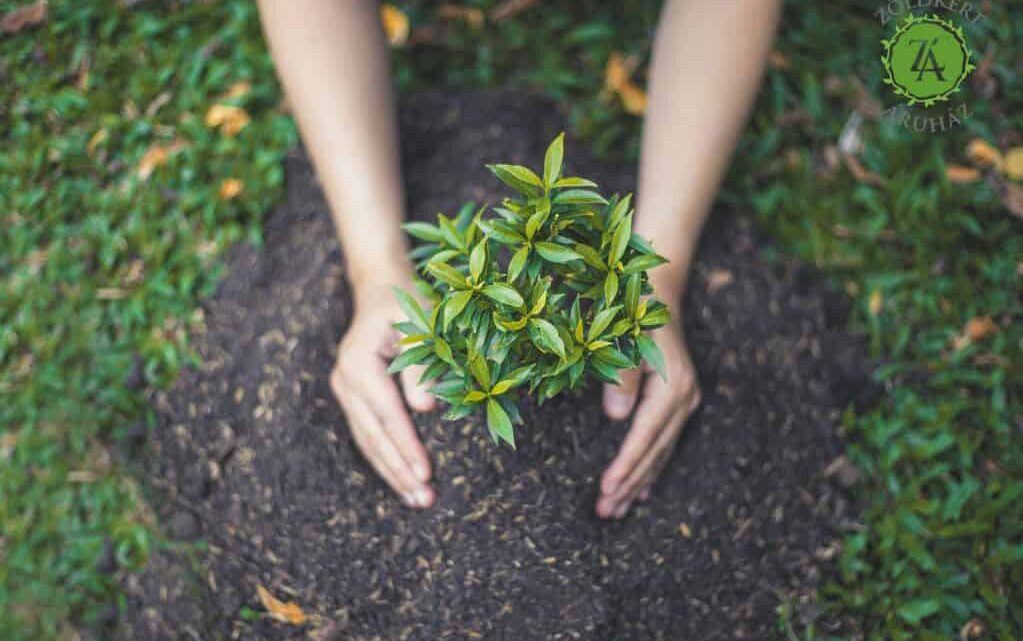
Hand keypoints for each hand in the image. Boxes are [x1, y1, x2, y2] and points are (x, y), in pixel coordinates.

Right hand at [330, 280, 436, 507]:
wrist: (380, 288)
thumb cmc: (407, 303)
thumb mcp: (421, 324)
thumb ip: (421, 366)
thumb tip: (425, 408)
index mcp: (359, 363)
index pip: (387, 414)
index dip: (406, 446)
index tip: (425, 473)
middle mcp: (344, 380)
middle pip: (373, 436)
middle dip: (399, 470)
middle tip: (424, 499)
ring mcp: (344, 391)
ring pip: (367, 441)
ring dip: (391, 472)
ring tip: (416, 500)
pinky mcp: (352, 397)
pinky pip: (367, 434)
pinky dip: (384, 459)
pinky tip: (401, 480)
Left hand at [596, 312, 700, 518]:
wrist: (658, 293)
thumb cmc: (634, 311)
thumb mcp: (624, 335)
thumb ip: (622, 375)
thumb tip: (616, 417)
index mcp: (672, 386)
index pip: (644, 436)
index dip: (625, 465)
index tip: (606, 490)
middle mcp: (684, 398)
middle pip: (654, 451)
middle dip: (629, 484)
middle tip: (604, 512)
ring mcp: (685, 402)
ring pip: (660, 453)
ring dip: (638, 484)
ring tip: (615, 511)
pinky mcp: (680, 403)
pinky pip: (665, 445)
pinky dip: (651, 470)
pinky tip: (641, 494)